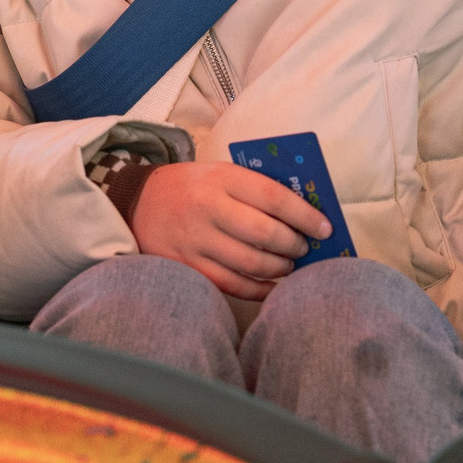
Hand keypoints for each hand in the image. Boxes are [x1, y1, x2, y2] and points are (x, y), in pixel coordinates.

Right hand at [128, 161, 333, 300]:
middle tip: (303, 248)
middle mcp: (208, 208)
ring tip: (288, 265)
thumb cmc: (192, 188)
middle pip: (265, 233)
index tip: (324, 229)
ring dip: (279, 268)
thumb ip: (255, 189)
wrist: (138, 203)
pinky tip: (271, 286)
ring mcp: (195, 240)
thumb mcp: (219, 173)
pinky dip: (259, 289)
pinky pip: (232, 284)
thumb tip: (304, 213)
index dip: (305, 215)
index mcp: (221, 178)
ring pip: (251, 262)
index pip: (273, 197)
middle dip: (293, 244)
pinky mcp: (188, 265)